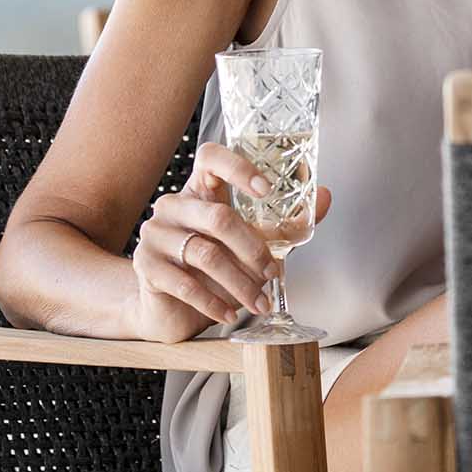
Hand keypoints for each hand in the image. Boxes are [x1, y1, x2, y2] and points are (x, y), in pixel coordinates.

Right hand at [131, 141, 332, 341]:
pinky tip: (230, 314)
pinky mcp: (147, 266)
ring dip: (239, 283)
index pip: (211, 157)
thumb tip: (324, 196)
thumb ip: (286, 224)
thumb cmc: (214, 269)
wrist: (170, 307)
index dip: (238, 167)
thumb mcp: (252, 243)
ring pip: (205, 254)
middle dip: (253, 250)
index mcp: (199, 190)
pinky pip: (185, 284)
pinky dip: (214, 303)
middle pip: (219, 217)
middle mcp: (173, 206)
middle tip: (272, 274)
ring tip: (259, 302)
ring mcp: (155, 234)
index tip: (267, 190)